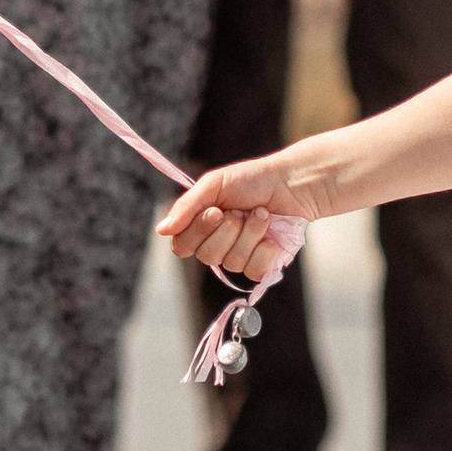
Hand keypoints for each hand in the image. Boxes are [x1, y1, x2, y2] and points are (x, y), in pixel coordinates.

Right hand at [159, 159, 325, 280]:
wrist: (290, 183)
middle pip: (207, 257)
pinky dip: (265, 250)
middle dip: (229, 230)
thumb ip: (187, 207)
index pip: (182, 246)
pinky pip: (254, 271)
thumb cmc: (252, 179)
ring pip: (232, 262)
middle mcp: (216, 244)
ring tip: (262, 214)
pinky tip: (271, 236)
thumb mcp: (215, 185)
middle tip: (241, 210)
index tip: (216, 211)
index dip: (198, 232)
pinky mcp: (261, 265)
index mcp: (200, 226)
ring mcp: (239, 256)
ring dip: (251, 233)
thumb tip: (160, 230)